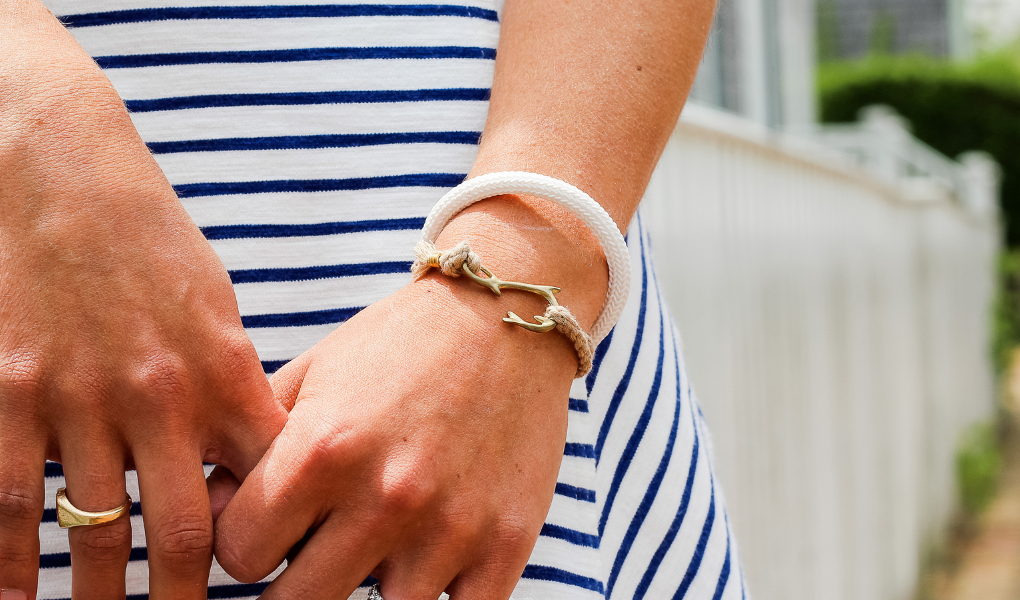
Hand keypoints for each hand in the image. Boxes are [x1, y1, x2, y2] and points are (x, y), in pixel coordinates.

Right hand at [0, 4, 287, 597]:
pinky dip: (14, 565)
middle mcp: (156, 396)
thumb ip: (230, 384)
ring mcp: (76, 400)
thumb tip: (247, 456)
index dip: (272, 541)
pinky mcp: (5, 395)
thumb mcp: (213, 305)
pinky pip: (11, 503)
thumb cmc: (146, 236)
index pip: (264, 482)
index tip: (275, 576)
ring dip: (104, 599)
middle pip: (182, 535)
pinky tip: (20, 598)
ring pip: (95, 534)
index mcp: (221, 370)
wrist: (55, 163)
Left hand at [211, 196, 608, 598]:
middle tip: (313, 548)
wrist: (506, 319)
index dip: (246, 542)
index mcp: (322, 450)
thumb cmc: (399, 345)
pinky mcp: (505, 546)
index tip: (269, 525)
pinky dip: (432, 598)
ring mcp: (449, 529)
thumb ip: (249, 444)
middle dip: (293, 579)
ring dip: (364, 588)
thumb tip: (209, 510)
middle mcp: (384, 497)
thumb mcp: (312, 374)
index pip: (238, 556)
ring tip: (374, 544)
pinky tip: (424, 562)